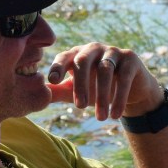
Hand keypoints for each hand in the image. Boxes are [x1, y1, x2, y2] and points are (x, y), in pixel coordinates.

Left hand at [46, 42, 160, 120]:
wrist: (130, 90)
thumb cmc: (97, 88)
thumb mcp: (76, 91)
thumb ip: (58, 91)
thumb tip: (37, 97)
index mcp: (77, 54)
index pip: (64, 57)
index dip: (58, 67)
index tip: (53, 81)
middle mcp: (93, 49)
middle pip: (83, 61)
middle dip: (80, 85)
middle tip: (79, 107)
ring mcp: (112, 51)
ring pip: (104, 70)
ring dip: (102, 96)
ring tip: (100, 118)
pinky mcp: (130, 59)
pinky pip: (123, 77)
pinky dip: (119, 97)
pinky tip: (115, 115)